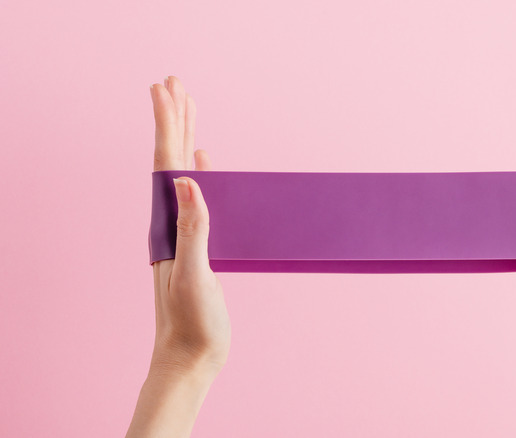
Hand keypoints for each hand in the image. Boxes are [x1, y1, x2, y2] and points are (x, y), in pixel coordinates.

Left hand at [149, 76, 229, 377]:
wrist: (190, 356)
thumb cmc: (191, 322)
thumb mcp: (193, 275)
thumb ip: (192, 228)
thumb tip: (188, 179)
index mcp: (168, 224)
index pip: (165, 164)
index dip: (167, 124)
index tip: (166, 88)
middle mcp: (171, 222)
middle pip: (170, 160)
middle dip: (174, 119)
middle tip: (175, 83)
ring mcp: (184, 232)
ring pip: (184, 174)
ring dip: (185, 139)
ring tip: (190, 110)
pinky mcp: (199, 245)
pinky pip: (199, 198)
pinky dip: (201, 174)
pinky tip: (203, 163)